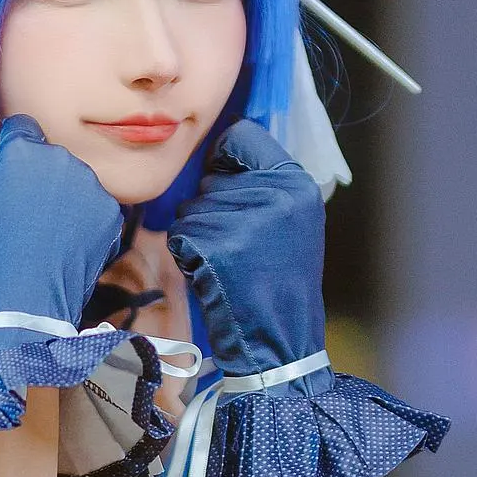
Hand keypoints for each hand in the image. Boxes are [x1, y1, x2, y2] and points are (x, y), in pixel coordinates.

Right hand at [0, 114, 125, 341]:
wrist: (15, 315)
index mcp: (24, 153)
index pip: (20, 129)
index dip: (8, 150)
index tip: (2, 173)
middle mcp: (65, 163)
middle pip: (47, 157)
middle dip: (34, 175)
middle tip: (17, 213)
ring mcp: (92, 192)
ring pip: (71, 182)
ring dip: (59, 197)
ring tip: (40, 234)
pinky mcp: (110, 221)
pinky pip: (90, 209)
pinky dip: (79, 222)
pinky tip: (60, 246)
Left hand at [164, 120, 325, 376]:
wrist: (281, 341)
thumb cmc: (280, 285)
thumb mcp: (292, 221)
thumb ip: (262, 183)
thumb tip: (219, 154)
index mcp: (297, 182)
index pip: (242, 134)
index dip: (226, 160)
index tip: (230, 186)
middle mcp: (274, 193)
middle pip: (210, 178)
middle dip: (213, 210)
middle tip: (240, 249)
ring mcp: (244, 219)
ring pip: (191, 207)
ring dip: (198, 235)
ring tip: (229, 265)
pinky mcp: (216, 244)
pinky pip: (179, 232)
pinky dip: (187, 255)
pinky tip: (214, 275)